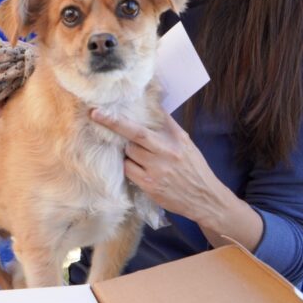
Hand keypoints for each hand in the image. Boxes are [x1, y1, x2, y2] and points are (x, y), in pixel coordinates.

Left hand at [89, 108, 262, 248]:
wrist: (205, 198)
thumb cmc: (193, 167)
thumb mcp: (185, 143)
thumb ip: (167, 126)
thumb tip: (151, 104)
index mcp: (175, 139)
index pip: (143, 126)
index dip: (117, 120)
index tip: (97, 113)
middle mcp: (166, 152)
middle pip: (132, 139)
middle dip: (120, 133)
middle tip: (110, 126)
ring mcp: (157, 170)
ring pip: (129, 155)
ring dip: (129, 154)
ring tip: (140, 157)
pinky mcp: (150, 185)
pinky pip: (129, 171)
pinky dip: (130, 168)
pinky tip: (140, 170)